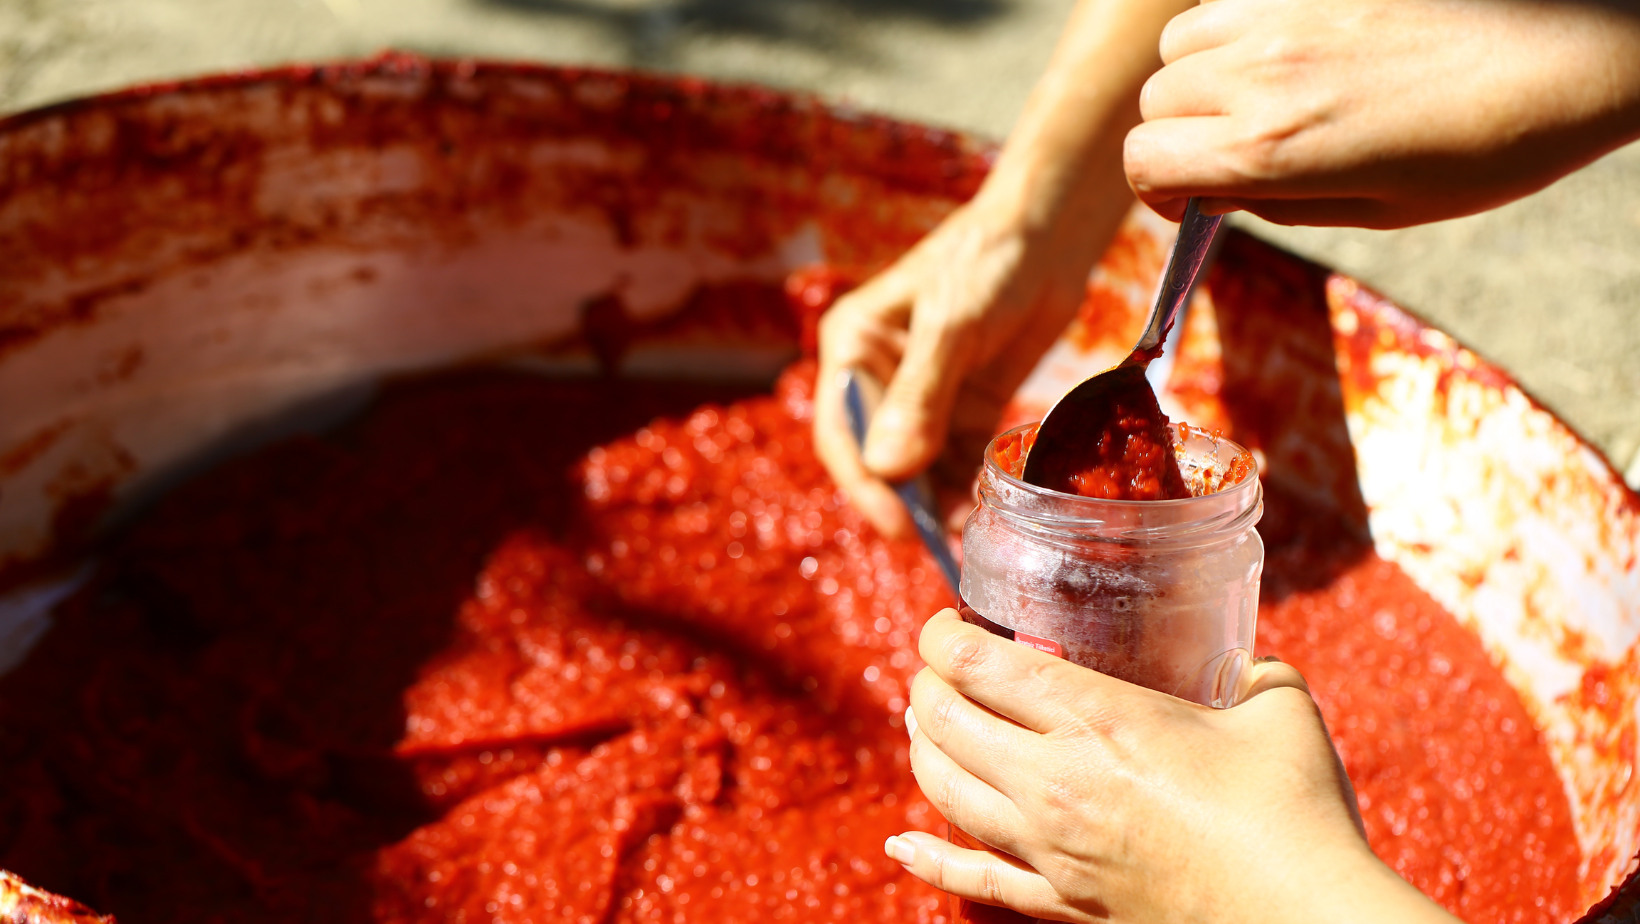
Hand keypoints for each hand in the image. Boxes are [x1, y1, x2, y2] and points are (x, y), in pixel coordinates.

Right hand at [813, 195, 1102, 537]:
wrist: (1051, 230)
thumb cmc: (990, 260)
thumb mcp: (952, 326)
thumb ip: (921, 397)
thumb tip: (888, 471)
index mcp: (854, 348)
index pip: (844, 432)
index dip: (865, 486)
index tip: (897, 528)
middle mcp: (881, 376)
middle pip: (880, 457)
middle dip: (905, 502)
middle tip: (935, 546)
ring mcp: (924, 394)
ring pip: (921, 465)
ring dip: (939, 501)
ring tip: (967, 536)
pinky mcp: (966, 403)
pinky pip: (960, 457)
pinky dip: (970, 486)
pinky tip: (985, 512)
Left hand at [885, 609, 1460, 923]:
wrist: (1304, 915)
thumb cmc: (1295, 807)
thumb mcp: (1278, 706)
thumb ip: (1252, 669)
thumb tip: (1246, 657)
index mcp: (1097, 716)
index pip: (976, 662)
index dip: (939, 635)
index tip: (943, 624)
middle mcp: (1055, 779)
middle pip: (942, 719)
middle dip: (925, 685)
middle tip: (938, 671)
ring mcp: (1050, 847)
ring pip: (942, 790)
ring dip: (921, 749)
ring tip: (926, 726)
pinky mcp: (1061, 902)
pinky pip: (972, 879)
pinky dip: (927, 860)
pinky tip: (899, 848)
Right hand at [1125, 0, 1639, 227]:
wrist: (1567, 57)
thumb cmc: (1486, 150)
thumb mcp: (1376, 212)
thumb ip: (1276, 202)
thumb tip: (1215, 192)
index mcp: (1273, 147)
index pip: (1144, 160)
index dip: (1156, 190)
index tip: (1191, 198)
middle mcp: (1263, 74)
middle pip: (1154, 101)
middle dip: (1175, 136)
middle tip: (1225, 157)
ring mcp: (1286, 16)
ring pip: (1178, 45)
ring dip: (1195, 78)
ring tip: (1250, 101)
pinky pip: (1227, 2)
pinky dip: (1231, 33)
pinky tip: (1282, 55)